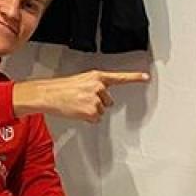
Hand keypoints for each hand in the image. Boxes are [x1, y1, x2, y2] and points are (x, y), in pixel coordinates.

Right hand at [13, 70, 148, 121]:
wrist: (48, 94)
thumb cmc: (62, 88)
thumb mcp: (82, 81)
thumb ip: (96, 86)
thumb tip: (104, 96)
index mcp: (97, 76)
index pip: (120, 77)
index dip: (135, 77)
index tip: (146, 77)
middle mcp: (99, 86)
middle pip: (108, 101)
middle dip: (97, 103)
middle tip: (81, 100)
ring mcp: (96, 99)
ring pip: (101, 111)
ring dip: (91, 110)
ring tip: (77, 104)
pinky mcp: (92, 110)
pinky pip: (95, 119)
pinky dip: (87, 118)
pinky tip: (77, 111)